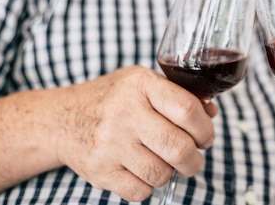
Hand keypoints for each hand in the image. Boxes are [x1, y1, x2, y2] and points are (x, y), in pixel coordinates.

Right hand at [54, 66, 217, 200]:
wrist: (63, 118)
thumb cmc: (114, 99)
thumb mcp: (144, 83)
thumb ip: (179, 94)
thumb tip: (211, 112)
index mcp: (141, 85)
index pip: (187, 109)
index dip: (205, 128)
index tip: (206, 137)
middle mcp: (125, 112)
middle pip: (179, 147)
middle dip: (194, 160)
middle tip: (193, 160)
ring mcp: (110, 143)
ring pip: (162, 173)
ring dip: (170, 173)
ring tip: (165, 163)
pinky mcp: (99, 170)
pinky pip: (140, 191)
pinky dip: (148, 186)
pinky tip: (143, 171)